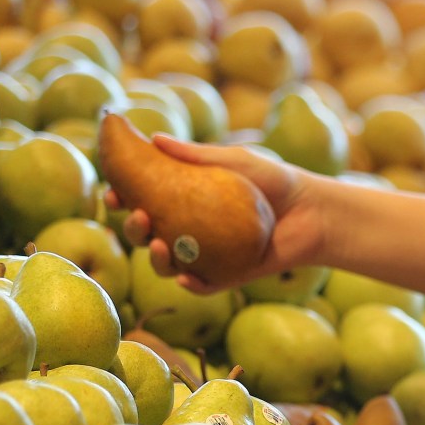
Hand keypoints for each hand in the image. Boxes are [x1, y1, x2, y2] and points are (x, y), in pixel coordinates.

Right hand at [112, 137, 326, 292]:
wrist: (312, 211)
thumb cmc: (274, 180)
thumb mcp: (235, 161)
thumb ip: (197, 155)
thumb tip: (156, 139)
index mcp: (182, 200)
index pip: (141, 200)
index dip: (121, 198)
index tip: (113, 191)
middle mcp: (187, 229)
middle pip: (145, 234)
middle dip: (132, 228)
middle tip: (139, 216)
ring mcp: (204, 255)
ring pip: (167, 264)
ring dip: (155, 258)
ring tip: (160, 244)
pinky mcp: (225, 276)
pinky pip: (200, 284)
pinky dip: (189, 283)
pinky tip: (184, 276)